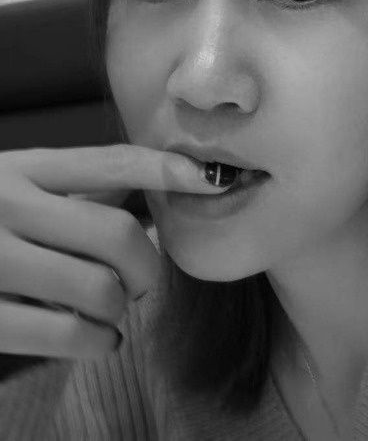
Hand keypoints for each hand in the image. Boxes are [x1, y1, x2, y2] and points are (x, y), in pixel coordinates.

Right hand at [0, 144, 217, 359]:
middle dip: (146, 264)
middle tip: (141, 277)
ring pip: (97, 287)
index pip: (110, 162)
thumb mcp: (17, 186)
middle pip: (115, 234)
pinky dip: (98, 341)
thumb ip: (76, 186)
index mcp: (21, 168)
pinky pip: (64, 334)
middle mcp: (6, 206)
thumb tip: (157, 184)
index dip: (167, 169)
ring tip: (117, 308)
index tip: (211, 178)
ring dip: (122, 305)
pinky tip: (99, 338)